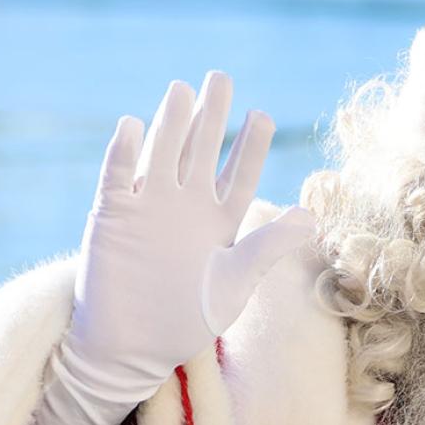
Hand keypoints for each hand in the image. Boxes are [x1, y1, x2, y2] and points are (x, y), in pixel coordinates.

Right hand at [22, 73, 313, 424]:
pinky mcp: (111, 216)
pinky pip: (116, 176)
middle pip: (200, 150)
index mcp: (219, 220)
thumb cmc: (188, 317)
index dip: (250, 145)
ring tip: (182, 90)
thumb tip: (312, 217)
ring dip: (170, 123)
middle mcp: (185, 206)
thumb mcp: (236, 281)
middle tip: (221, 78)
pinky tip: (133, 126)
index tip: (262, 115)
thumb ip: (269, 246)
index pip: (239, 173)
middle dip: (211, 116)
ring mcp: (147, 207)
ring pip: (160, 153)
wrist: (133, 346)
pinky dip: (124, 153)